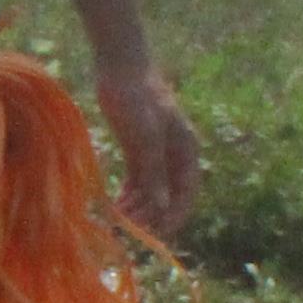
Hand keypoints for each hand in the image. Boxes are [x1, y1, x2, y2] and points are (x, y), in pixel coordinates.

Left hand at [99, 64, 205, 241]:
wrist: (120, 67)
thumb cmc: (135, 97)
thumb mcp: (144, 137)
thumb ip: (153, 171)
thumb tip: (161, 207)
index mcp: (186, 151)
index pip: (187, 192)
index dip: (175, 215)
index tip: (159, 235)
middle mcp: (175, 154)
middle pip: (169, 193)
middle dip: (153, 214)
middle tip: (130, 230)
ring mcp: (157, 151)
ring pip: (152, 188)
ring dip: (139, 205)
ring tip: (119, 220)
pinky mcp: (138, 146)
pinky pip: (138, 177)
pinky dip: (129, 192)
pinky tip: (115, 205)